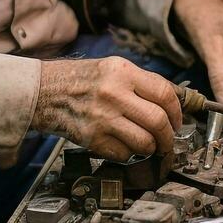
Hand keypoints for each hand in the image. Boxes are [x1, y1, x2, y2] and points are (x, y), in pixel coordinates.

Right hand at [32, 56, 182, 160]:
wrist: (45, 91)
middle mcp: (113, 93)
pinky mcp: (92, 138)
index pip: (164, 93)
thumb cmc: (80, 79)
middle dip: (169, 136)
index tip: (177, 120)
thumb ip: (141, 82)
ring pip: (145, 142)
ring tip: (149, 145)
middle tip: (169, 140)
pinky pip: (124, 154)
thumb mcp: (113, 68)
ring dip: (152, 148)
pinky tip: (125, 145)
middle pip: (158, 121)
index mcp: (122, 72)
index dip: (177, 111)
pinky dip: (129, 153)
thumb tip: (172, 102)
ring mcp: (102, 117)